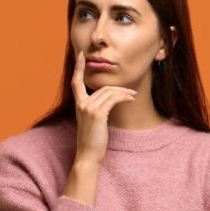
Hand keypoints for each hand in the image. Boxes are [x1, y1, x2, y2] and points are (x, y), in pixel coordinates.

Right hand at [72, 50, 136, 165]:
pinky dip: (123, 97)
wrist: (88, 155)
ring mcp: (88, 108)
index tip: (82, 55)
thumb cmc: (91, 140)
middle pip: (102, 88)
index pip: (76, 82)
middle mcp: (81, 104)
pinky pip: (113, 99)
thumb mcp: (90, 121)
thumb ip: (94, 108)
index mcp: (78, 104)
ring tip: (134, 95)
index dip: (79, 67)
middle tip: (131, 92)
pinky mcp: (97, 114)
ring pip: (109, 92)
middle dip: (118, 88)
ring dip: (124, 93)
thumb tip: (108, 100)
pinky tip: (131, 99)